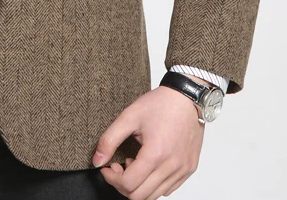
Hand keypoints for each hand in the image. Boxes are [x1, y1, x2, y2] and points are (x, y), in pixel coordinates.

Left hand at [91, 76, 212, 198]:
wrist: (186, 97)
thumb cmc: (160, 104)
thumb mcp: (129, 116)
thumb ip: (109, 140)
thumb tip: (97, 160)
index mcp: (156, 154)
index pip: (129, 185)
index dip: (112, 179)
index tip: (107, 167)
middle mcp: (172, 166)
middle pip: (140, 196)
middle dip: (122, 185)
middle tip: (118, 166)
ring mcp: (183, 170)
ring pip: (155, 196)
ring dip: (139, 185)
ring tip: (134, 163)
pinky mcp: (189, 169)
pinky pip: (168, 189)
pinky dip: (154, 184)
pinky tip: (148, 165)